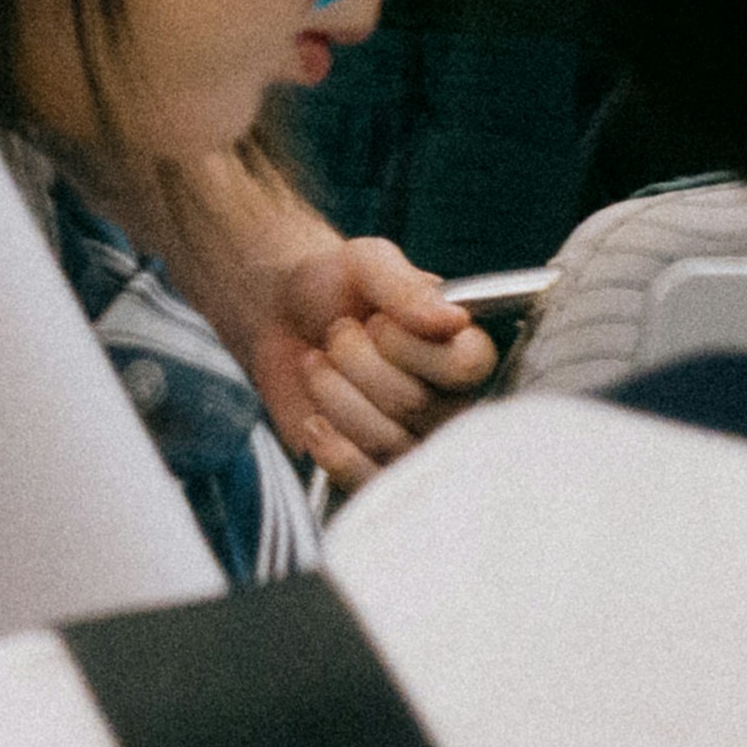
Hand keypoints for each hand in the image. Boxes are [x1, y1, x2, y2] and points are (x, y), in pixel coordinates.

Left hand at [116, 141, 494, 493]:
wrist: (281, 318)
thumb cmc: (334, 285)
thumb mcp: (366, 263)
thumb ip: (407, 287)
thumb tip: (454, 320)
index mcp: (466, 348)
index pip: (466, 365)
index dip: (406, 345)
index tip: (376, 321)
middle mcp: (454, 402)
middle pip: (415, 404)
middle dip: (355, 361)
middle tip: (337, 336)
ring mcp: (418, 443)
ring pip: (389, 443)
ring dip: (334, 395)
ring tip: (320, 364)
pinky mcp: (380, 473)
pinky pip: (371, 483)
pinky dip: (335, 452)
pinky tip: (315, 422)